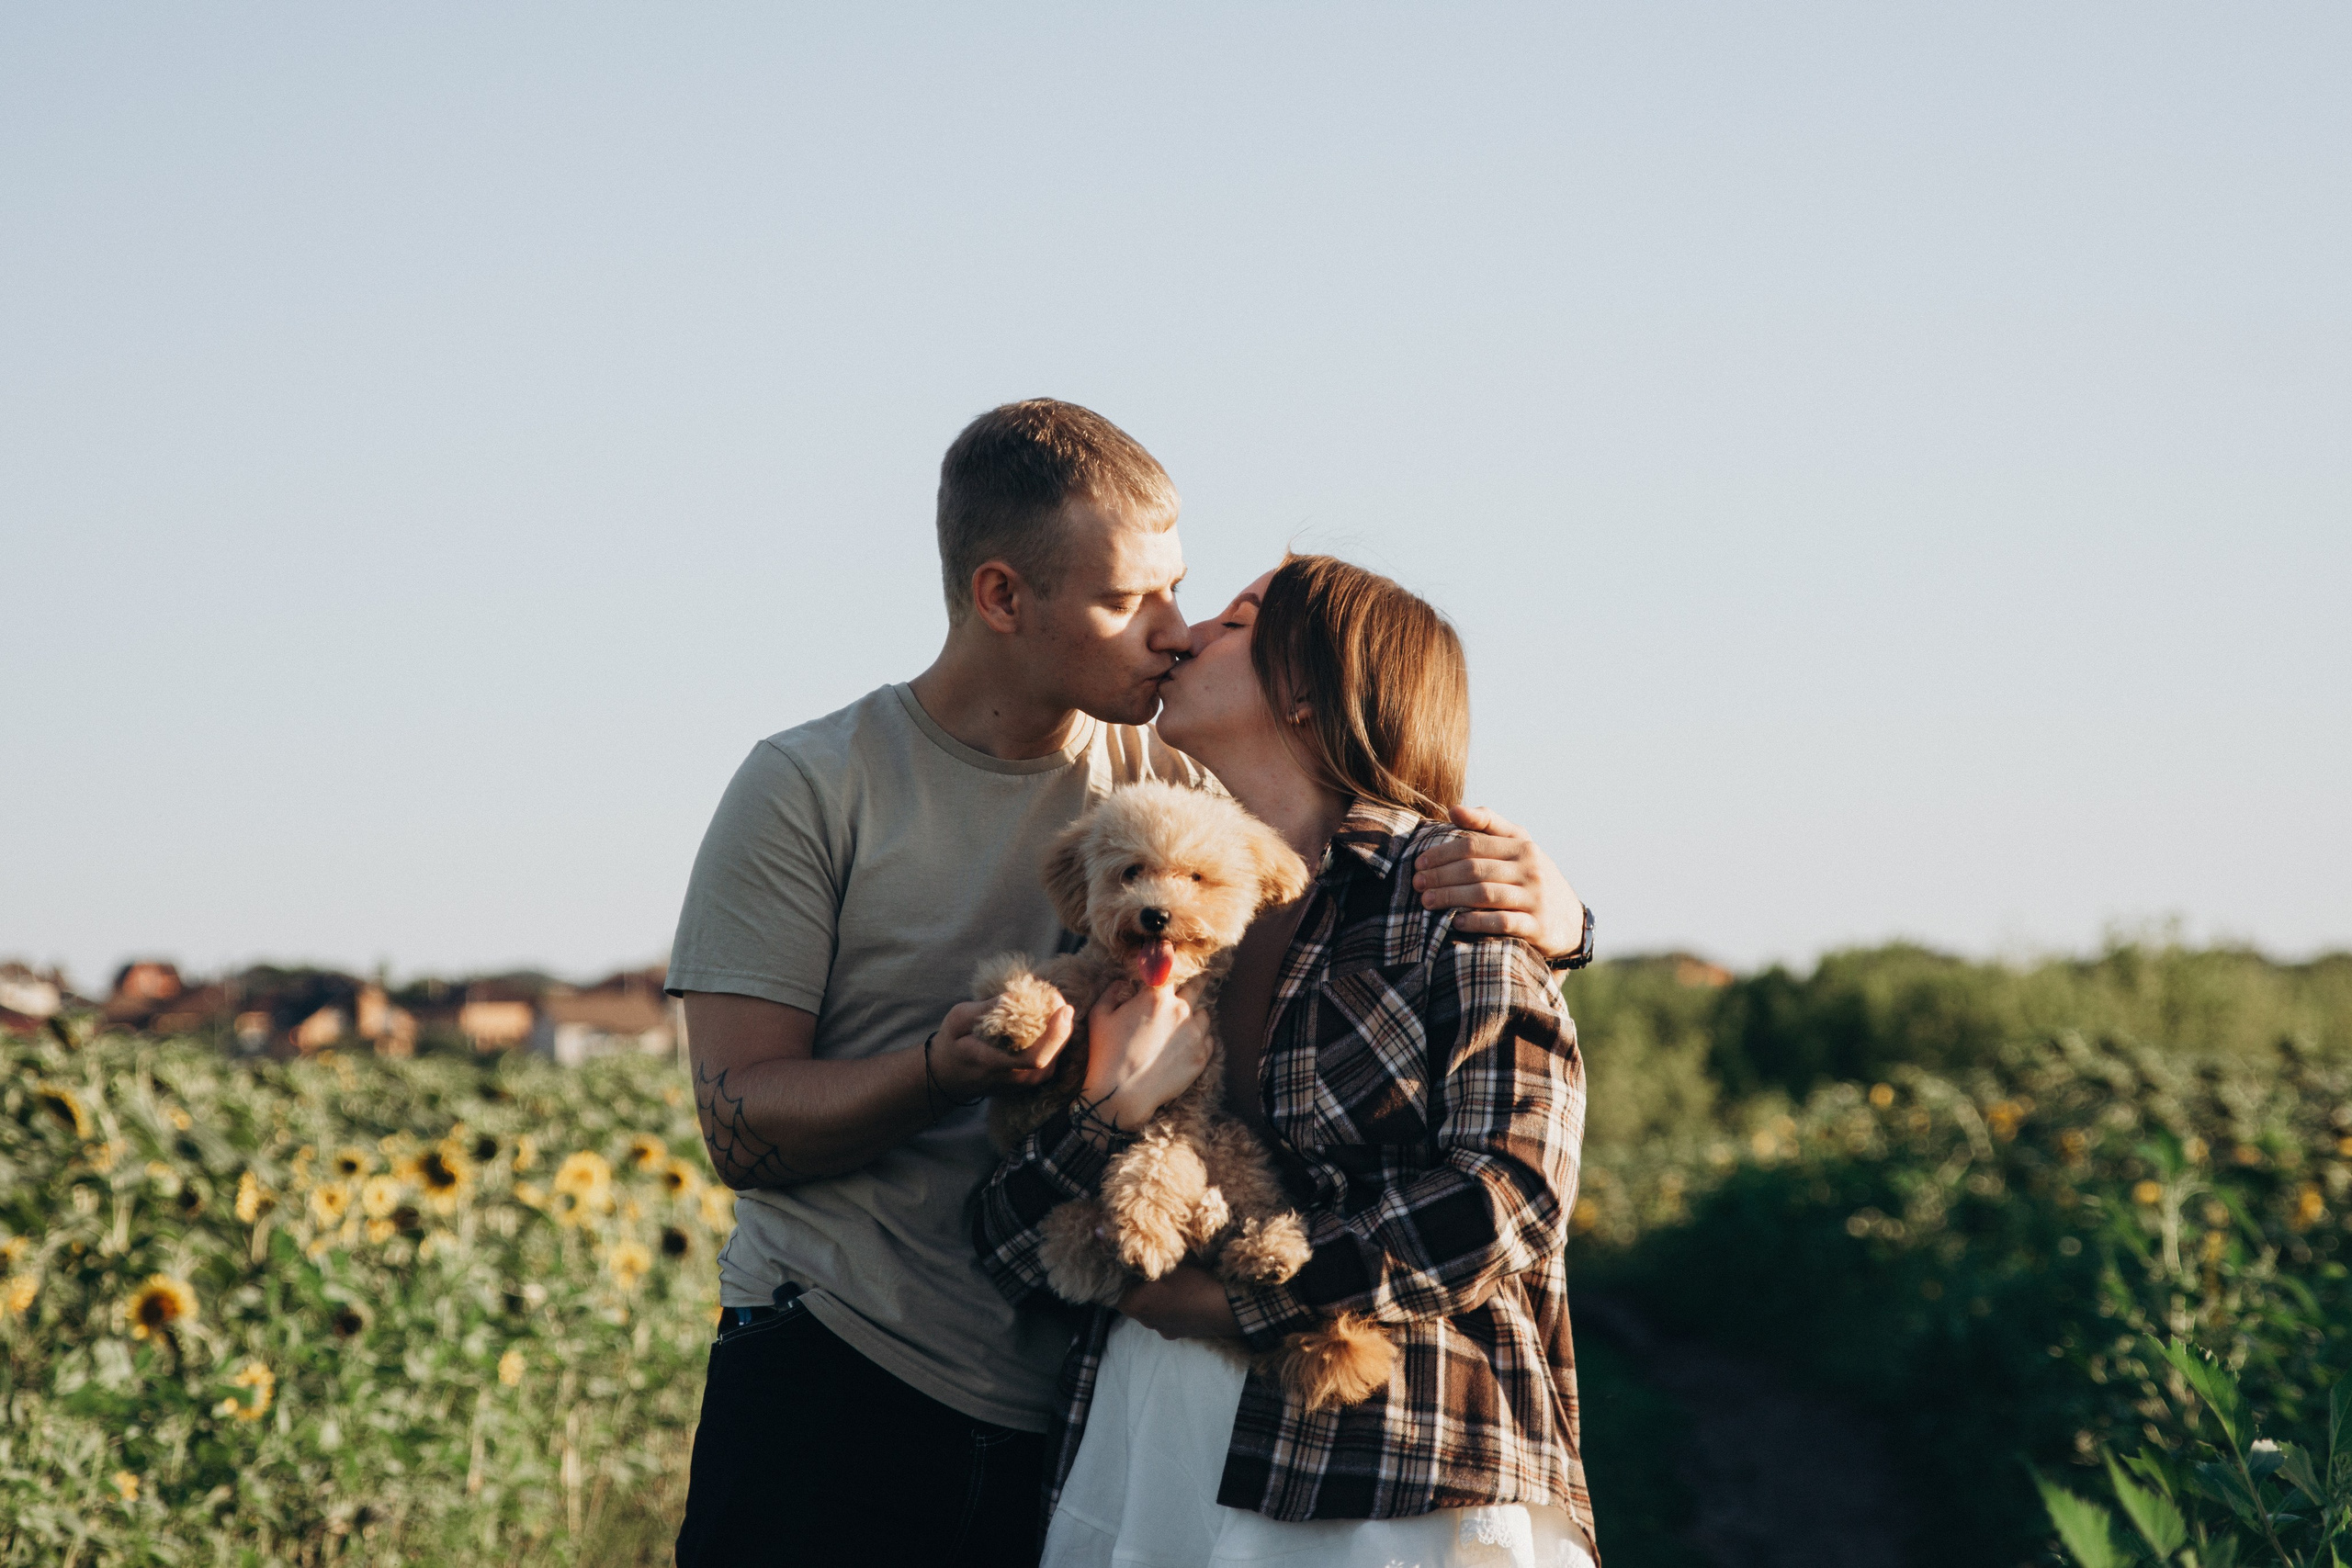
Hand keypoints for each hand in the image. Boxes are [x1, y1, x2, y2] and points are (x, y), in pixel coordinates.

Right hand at [925, 998, 1076, 1102]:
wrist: (950, 1076)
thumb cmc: (953, 1044)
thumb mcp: (958, 1020)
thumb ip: (985, 1008)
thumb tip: (1015, 996)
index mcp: (995, 1064)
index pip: (1036, 1057)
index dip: (1056, 1033)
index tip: (1064, 1008)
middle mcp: (1017, 1078)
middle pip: (1055, 1051)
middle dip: (1061, 1019)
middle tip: (1052, 993)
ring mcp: (1028, 1082)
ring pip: (1059, 1051)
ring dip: (1059, 1025)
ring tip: (1048, 1001)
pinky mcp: (1034, 1078)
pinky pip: (1054, 1053)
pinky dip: (1055, 1033)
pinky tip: (1046, 1016)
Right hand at [1080, 981, 1211, 1136]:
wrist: (1122, 1095)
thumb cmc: (1107, 1054)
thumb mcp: (1099, 1016)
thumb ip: (1112, 992)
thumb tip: (1123, 982)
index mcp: (1156, 995)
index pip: (1172, 969)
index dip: (1172, 967)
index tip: (1173, 968)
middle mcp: (1180, 1009)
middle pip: (1197, 986)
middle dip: (1194, 984)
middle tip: (1192, 986)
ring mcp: (1194, 1033)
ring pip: (1204, 1014)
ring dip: (1195, 1015)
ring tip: (1182, 1025)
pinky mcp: (1201, 1056)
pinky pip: (1208, 1039)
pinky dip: (1200, 1039)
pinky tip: (1185, 1046)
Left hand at [1118, 1264, 1242, 1340]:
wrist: (1227, 1309)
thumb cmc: (1194, 1283)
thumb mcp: (1167, 1264)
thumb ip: (1140, 1254)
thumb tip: (1105, 1235)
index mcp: (1136, 1305)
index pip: (1116, 1290)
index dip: (1122, 1276)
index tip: (1131, 1264)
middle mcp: (1146, 1321)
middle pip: (1134, 1302)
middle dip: (1139, 1288)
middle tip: (1151, 1270)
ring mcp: (1163, 1330)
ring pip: (1152, 1311)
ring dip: (1156, 1299)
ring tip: (1169, 1283)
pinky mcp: (1179, 1334)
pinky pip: (1167, 1318)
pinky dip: (1170, 1307)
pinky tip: (1183, 1296)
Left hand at [1413, 805, 1586, 960]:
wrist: (1571, 920)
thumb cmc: (1532, 877)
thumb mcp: (1518, 845)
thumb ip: (1487, 824)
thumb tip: (1451, 809)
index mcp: (1522, 846)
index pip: (1473, 845)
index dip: (1442, 853)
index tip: (1419, 862)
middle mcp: (1530, 869)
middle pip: (1475, 869)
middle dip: (1441, 876)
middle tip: (1417, 884)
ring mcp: (1535, 898)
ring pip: (1485, 894)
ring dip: (1451, 898)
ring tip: (1426, 902)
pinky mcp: (1537, 926)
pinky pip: (1502, 922)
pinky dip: (1477, 922)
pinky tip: (1456, 923)